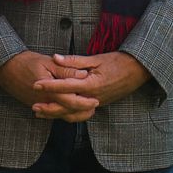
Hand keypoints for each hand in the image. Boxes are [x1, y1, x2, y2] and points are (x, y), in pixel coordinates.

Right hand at [0, 51, 98, 122]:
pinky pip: (53, 114)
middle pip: (67, 112)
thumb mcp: (48, 62)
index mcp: (49, 90)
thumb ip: (66, 70)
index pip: (71, 101)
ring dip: (75, 114)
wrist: (6, 68)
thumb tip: (84, 75)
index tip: (96, 100)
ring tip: (87, 110)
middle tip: (95, 106)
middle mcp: (44, 102)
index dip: (85, 102)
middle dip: (83, 111)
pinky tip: (71, 110)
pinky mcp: (37, 106)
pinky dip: (64, 113)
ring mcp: (40, 105)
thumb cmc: (27, 62)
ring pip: (60, 116)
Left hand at [31, 52, 151, 114]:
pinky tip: (59, 112)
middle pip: (67, 107)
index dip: (49, 86)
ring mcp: (97, 103)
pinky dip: (69, 114)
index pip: (66, 86)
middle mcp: (93, 97)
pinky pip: (81, 114)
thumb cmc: (118, 62)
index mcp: (91, 84)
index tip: (35, 84)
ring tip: (42, 113)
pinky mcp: (99, 105)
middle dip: (49, 107)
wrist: (139, 71)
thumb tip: (55, 58)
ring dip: (57, 114)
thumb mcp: (96, 58)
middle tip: (33, 107)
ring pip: (73, 113)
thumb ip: (74, 61)